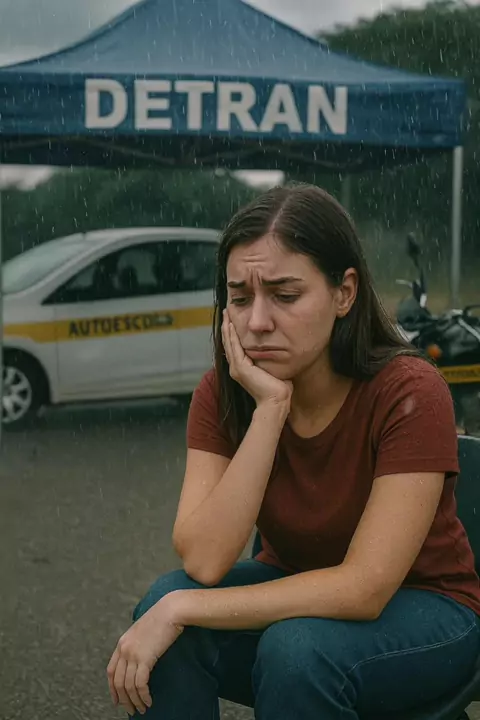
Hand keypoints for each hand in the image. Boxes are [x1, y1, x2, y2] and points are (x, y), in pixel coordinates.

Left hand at [107, 597, 183, 715]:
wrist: (171, 610)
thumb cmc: (162, 618)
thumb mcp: (144, 630)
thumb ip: (138, 643)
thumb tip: (141, 659)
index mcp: (122, 642)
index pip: (111, 671)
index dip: (112, 688)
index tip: (117, 700)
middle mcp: (124, 649)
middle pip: (118, 682)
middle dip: (123, 699)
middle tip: (131, 710)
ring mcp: (133, 654)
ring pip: (128, 686)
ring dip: (135, 701)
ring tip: (142, 709)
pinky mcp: (144, 658)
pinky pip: (140, 684)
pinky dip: (143, 695)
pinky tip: (149, 700)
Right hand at [222, 309, 291, 408]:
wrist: (277, 401)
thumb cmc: (279, 388)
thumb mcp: (273, 368)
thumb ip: (271, 358)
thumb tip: (279, 349)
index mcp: (242, 368)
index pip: (235, 346)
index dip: (232, 332)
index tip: (233, 319)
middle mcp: (236, 367)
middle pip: (229, 342)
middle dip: (228, 326)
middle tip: (226, 312)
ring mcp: (237, 368)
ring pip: (229, 343)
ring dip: (228, 327)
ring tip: (226, 314)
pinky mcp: (241, 368)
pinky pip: (235, 347)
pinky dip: (232, 335)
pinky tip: (231, 324)